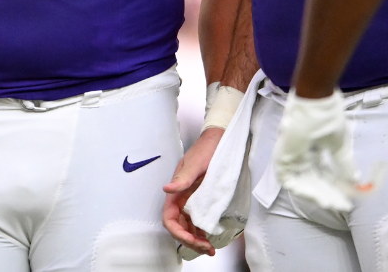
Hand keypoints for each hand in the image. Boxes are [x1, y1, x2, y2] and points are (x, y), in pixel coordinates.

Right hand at [162, 126, 223, 256]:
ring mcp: (192, 200)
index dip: (177, 232)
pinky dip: (202, 230)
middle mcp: (182, 198)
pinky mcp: (202, 199)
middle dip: (190, 240)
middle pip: (180, 226)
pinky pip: (199, 219)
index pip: (170, 219)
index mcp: (176, 192)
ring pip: (189, 225)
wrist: (220, 138)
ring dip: (197, 239)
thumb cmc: (206, 148)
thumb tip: (167, 189)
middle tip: (206, 248)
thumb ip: (183, 178)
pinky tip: (210, 237)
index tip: (191, 239)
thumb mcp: (195, 163)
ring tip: (210, 248)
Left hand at [274, 90, 362, 212]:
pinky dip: (305, 190)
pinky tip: (320, 196)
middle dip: (329, 194)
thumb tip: (355, 181)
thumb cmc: (327, 119)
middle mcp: (300, 156)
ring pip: (304, 184)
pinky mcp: (282, 159)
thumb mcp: (340, 146)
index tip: (348, 199)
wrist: (316, 104)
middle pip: (314, 182)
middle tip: (343, 205)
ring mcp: (290, 158)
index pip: (323, 174)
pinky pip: (291, 182)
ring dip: (319, 195)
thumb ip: (345, 165)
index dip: (336, 188)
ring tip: (334, 203)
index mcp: (313, 150)